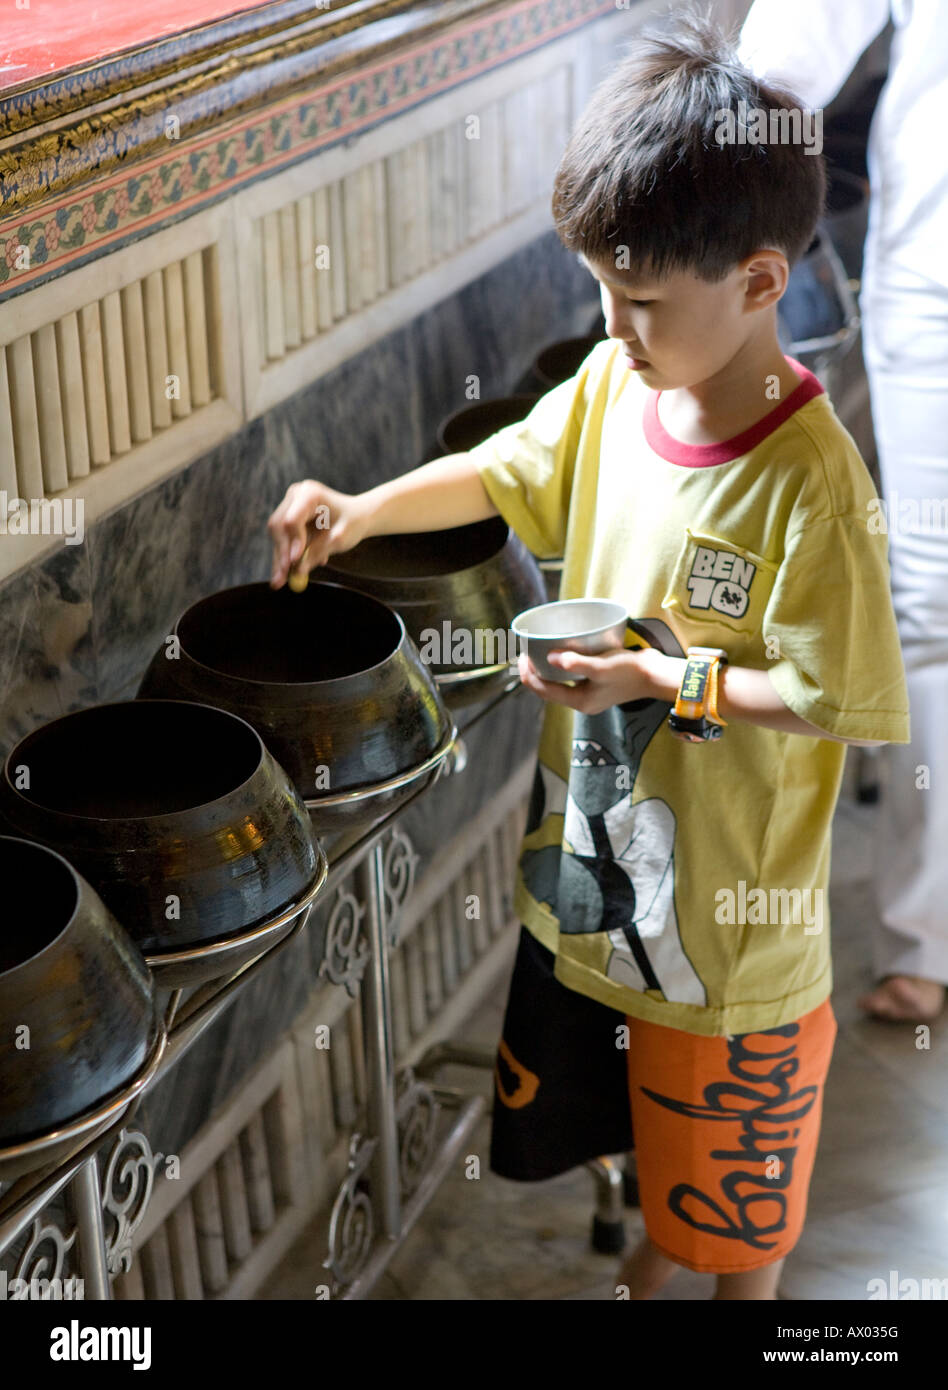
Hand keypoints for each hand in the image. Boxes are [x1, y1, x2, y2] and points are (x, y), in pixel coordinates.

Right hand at [267, 480, 372, 587]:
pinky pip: (282, 539)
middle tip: (281, 581)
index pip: (292, 520)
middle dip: (281, 555)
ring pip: (277, 535)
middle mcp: (295, 495)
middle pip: (279, 527)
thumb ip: (318, 552)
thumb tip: (298, 571)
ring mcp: (290, 504)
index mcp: (310, 494)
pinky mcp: (288, 516)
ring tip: (287, 580)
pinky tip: (296, 571)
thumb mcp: (339, 539)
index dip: (292, 542)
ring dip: (281, 559)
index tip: (295, 562)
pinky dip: (287, 556)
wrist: (358, 515)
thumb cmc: (353, 523)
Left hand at [517, 646, 678, 714]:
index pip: (543, 690)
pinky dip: (563, 666)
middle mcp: (582, 700)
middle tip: (526, 652)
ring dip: (547, 669)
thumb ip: (575, 663)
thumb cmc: (630, 672)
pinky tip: (563, 652)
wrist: (657, 675)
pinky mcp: (599, 683)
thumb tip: (550, 657)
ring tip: (539, 651)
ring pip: (560, 683)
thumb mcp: (601, 667)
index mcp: (579, 702)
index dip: (528, 675)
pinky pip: (573, 677)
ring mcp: (591, 693)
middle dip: (534, 672)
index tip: (521, 656)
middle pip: (548, 688)